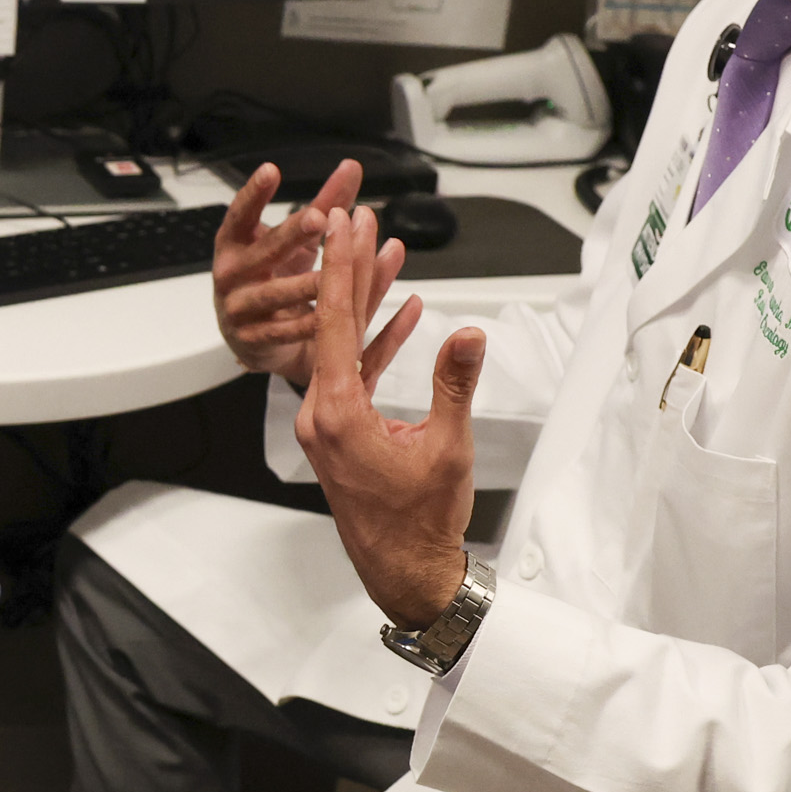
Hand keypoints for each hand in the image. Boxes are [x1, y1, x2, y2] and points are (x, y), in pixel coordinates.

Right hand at [213, 160, 406, 384]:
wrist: (254, 337)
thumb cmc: (274, 277)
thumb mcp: (298, 241)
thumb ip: (325, 205)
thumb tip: (352, 169)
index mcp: (236, 243)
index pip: (240, 215)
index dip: (254, 194)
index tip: (271, 171)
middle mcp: (231, 274)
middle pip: (263, 252)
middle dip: (290, 234)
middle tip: (319, 217)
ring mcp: (238, 308)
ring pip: (274, 294)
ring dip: (304, 284)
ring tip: (331, 276)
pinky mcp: (251, 339)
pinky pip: (282, 331)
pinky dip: (305, 324)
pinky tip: (326, 316)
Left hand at [292, 202, 480, 627]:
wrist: (407, 572)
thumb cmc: (421, 521)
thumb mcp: (447, 447)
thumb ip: (455, 385)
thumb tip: (468, 333)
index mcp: (336, 414)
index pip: (336, 323)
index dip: (341, 268)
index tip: (342, 225)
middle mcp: (321, 414)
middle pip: (333, 326)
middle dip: (346, 270)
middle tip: (352, 219)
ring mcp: (329, 425)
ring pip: (345, 347)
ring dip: (367, 303)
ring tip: (384, 252)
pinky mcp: (344, 434)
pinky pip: (357, 375)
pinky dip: (378, 345)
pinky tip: (406, 314)